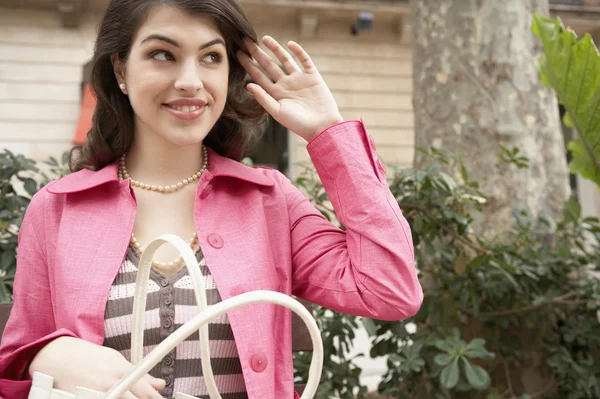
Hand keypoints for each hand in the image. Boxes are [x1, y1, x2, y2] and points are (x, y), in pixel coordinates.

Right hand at [29, 337, 164, 398]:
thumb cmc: (89, 357)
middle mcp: (112, 385)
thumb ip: (140, 375)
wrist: (57, 357)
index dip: (156, 398)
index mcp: (122, 372)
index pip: (147, 392)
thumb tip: (160, 384)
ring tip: (125, 396)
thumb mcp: (117, 360)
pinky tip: (114, 398)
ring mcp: (98, 395)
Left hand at [237, 36, 343, 141]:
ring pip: (285, 60)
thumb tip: (248, 85)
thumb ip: (263, 98)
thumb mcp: (277, 112)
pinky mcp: (313, 77)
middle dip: (257, 54)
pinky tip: (290, 44)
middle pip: (269, 66)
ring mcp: (299, 79)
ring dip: (275, 49)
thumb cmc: (298, 124)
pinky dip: (298, 52)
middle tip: (245, 40)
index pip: (259, 76)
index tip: (238, 54)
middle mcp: (286, 85)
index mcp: (276, 94)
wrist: (322, 127)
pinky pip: (305, 61)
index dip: (248, 65)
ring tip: (264, 38)